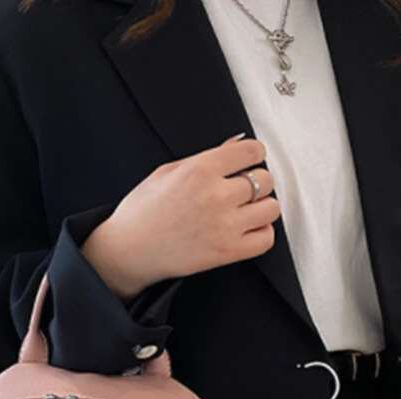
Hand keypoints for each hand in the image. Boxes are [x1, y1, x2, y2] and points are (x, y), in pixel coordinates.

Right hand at [80, 135, 279, 299]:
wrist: (129, 250)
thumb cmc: (143, 212)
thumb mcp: (168, 172)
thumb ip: (206, 158)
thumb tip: (235, 145)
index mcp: (200, 170)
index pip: (251, 151)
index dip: (253, 154)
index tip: (249, 160)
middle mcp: (216, 196)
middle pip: (265, 180)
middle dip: (257, 181)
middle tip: (245, 188)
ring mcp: (224, 226)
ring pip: (271, 208)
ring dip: (263, 207)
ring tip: (248, 210)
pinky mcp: (226, 252)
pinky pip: (265, 239)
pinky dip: (262, 233)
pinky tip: (249, 229)